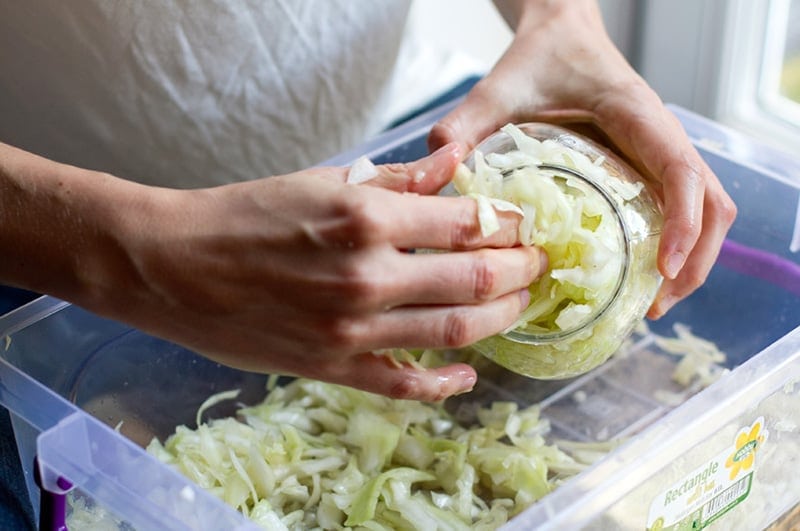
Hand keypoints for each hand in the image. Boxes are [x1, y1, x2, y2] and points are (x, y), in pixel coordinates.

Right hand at [105, 144, 545, 400]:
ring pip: (455, 333)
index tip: (520, 224)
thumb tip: (454, 168)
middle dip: (521, 271)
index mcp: (366, 219)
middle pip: (477, 279)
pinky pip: (405, 385)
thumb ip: (396, 180)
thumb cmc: (243, 215)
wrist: (175, 265)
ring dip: (501, 319)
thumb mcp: (321, 181)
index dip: (508, 224)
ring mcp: (352, 329)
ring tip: (518, 305)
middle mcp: (368, 276)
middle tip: (536, 264)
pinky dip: (446, 385)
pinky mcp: (332, 367)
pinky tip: (467, 375)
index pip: (469, 222)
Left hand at [428, 0, 735, 317]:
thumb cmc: (540, 55)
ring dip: (693, 260)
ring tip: (653, 304)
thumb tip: (443, 170)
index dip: (684, 224)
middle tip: (655, 308)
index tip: (663, 269)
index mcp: (636, 115)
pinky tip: (641, 276)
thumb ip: (465, 122)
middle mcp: (661, 136)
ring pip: (708, 210)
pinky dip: (677, 245)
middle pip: (713, 204)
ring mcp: (660, 152)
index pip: (683, 172)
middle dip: (696, 260)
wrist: (562, 32)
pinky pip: (683, 207)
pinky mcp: (649, 164)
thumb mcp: (499, 87)